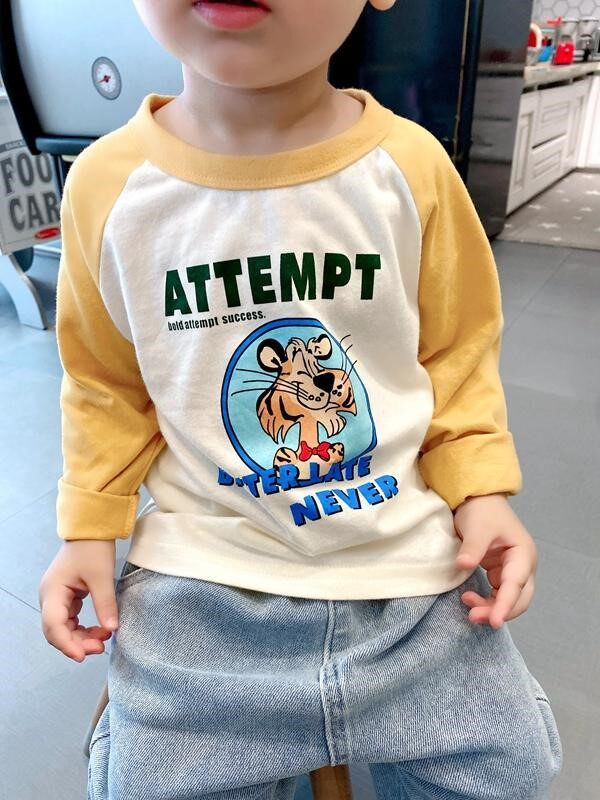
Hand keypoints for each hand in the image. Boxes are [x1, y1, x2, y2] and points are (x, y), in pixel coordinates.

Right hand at [39, 540, 117, 661]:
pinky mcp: (67, 596)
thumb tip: (112, 629)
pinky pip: (71, 619)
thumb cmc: (93, 549)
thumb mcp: (102, 577)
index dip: (67, 644)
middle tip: (100, 647)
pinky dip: (83, 628)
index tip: (83, 656)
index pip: (54, 626)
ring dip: (81, 637)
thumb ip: (105, 604)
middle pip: (57, 631)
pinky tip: (100, 630)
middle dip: (76, 643)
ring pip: (64, 627)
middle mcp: (50, 597)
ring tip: (103, 639)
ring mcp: (57, 597)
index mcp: (52, 592)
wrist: (92, 529)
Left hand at [453, 493, 537, 628]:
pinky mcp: (501, 573)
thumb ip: (472, 547)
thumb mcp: (477, 527)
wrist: (478, 499)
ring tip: (468, 605)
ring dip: (492, 608)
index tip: (494, 621)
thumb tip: (463, 566)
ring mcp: (513, 570)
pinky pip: (498, 594)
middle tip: (473, 616)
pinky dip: (487, 601)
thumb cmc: (482, 510)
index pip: (516, 585)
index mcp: (523, 554)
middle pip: (519, 599)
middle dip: (499, 611)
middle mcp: (523, 566)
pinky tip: (470, 598)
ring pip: (509, 599)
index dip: (505, 605)